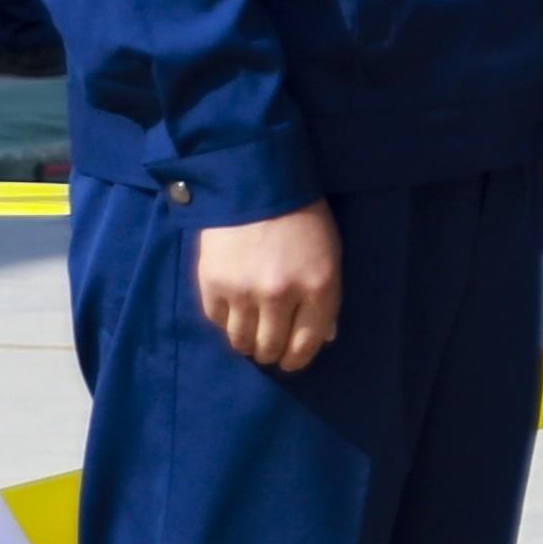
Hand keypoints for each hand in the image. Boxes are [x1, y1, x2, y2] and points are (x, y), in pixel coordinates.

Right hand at [190, 204, 343, 371]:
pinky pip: (217, 321)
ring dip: (247, 342)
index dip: (297, 359)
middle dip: (271, 351)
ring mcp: (243, 292)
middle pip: (271, 348)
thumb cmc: (302, 218)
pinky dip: (226, 320)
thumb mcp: (330, 254)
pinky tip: (234, 307)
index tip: (291, 360)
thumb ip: (327, 299)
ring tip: (250, 330)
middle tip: (269, 344)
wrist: (255, 183)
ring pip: (241, 342)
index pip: (306, 345)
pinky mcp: (212, 285)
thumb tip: (325, 338)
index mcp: (318, 287)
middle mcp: (280, 296)